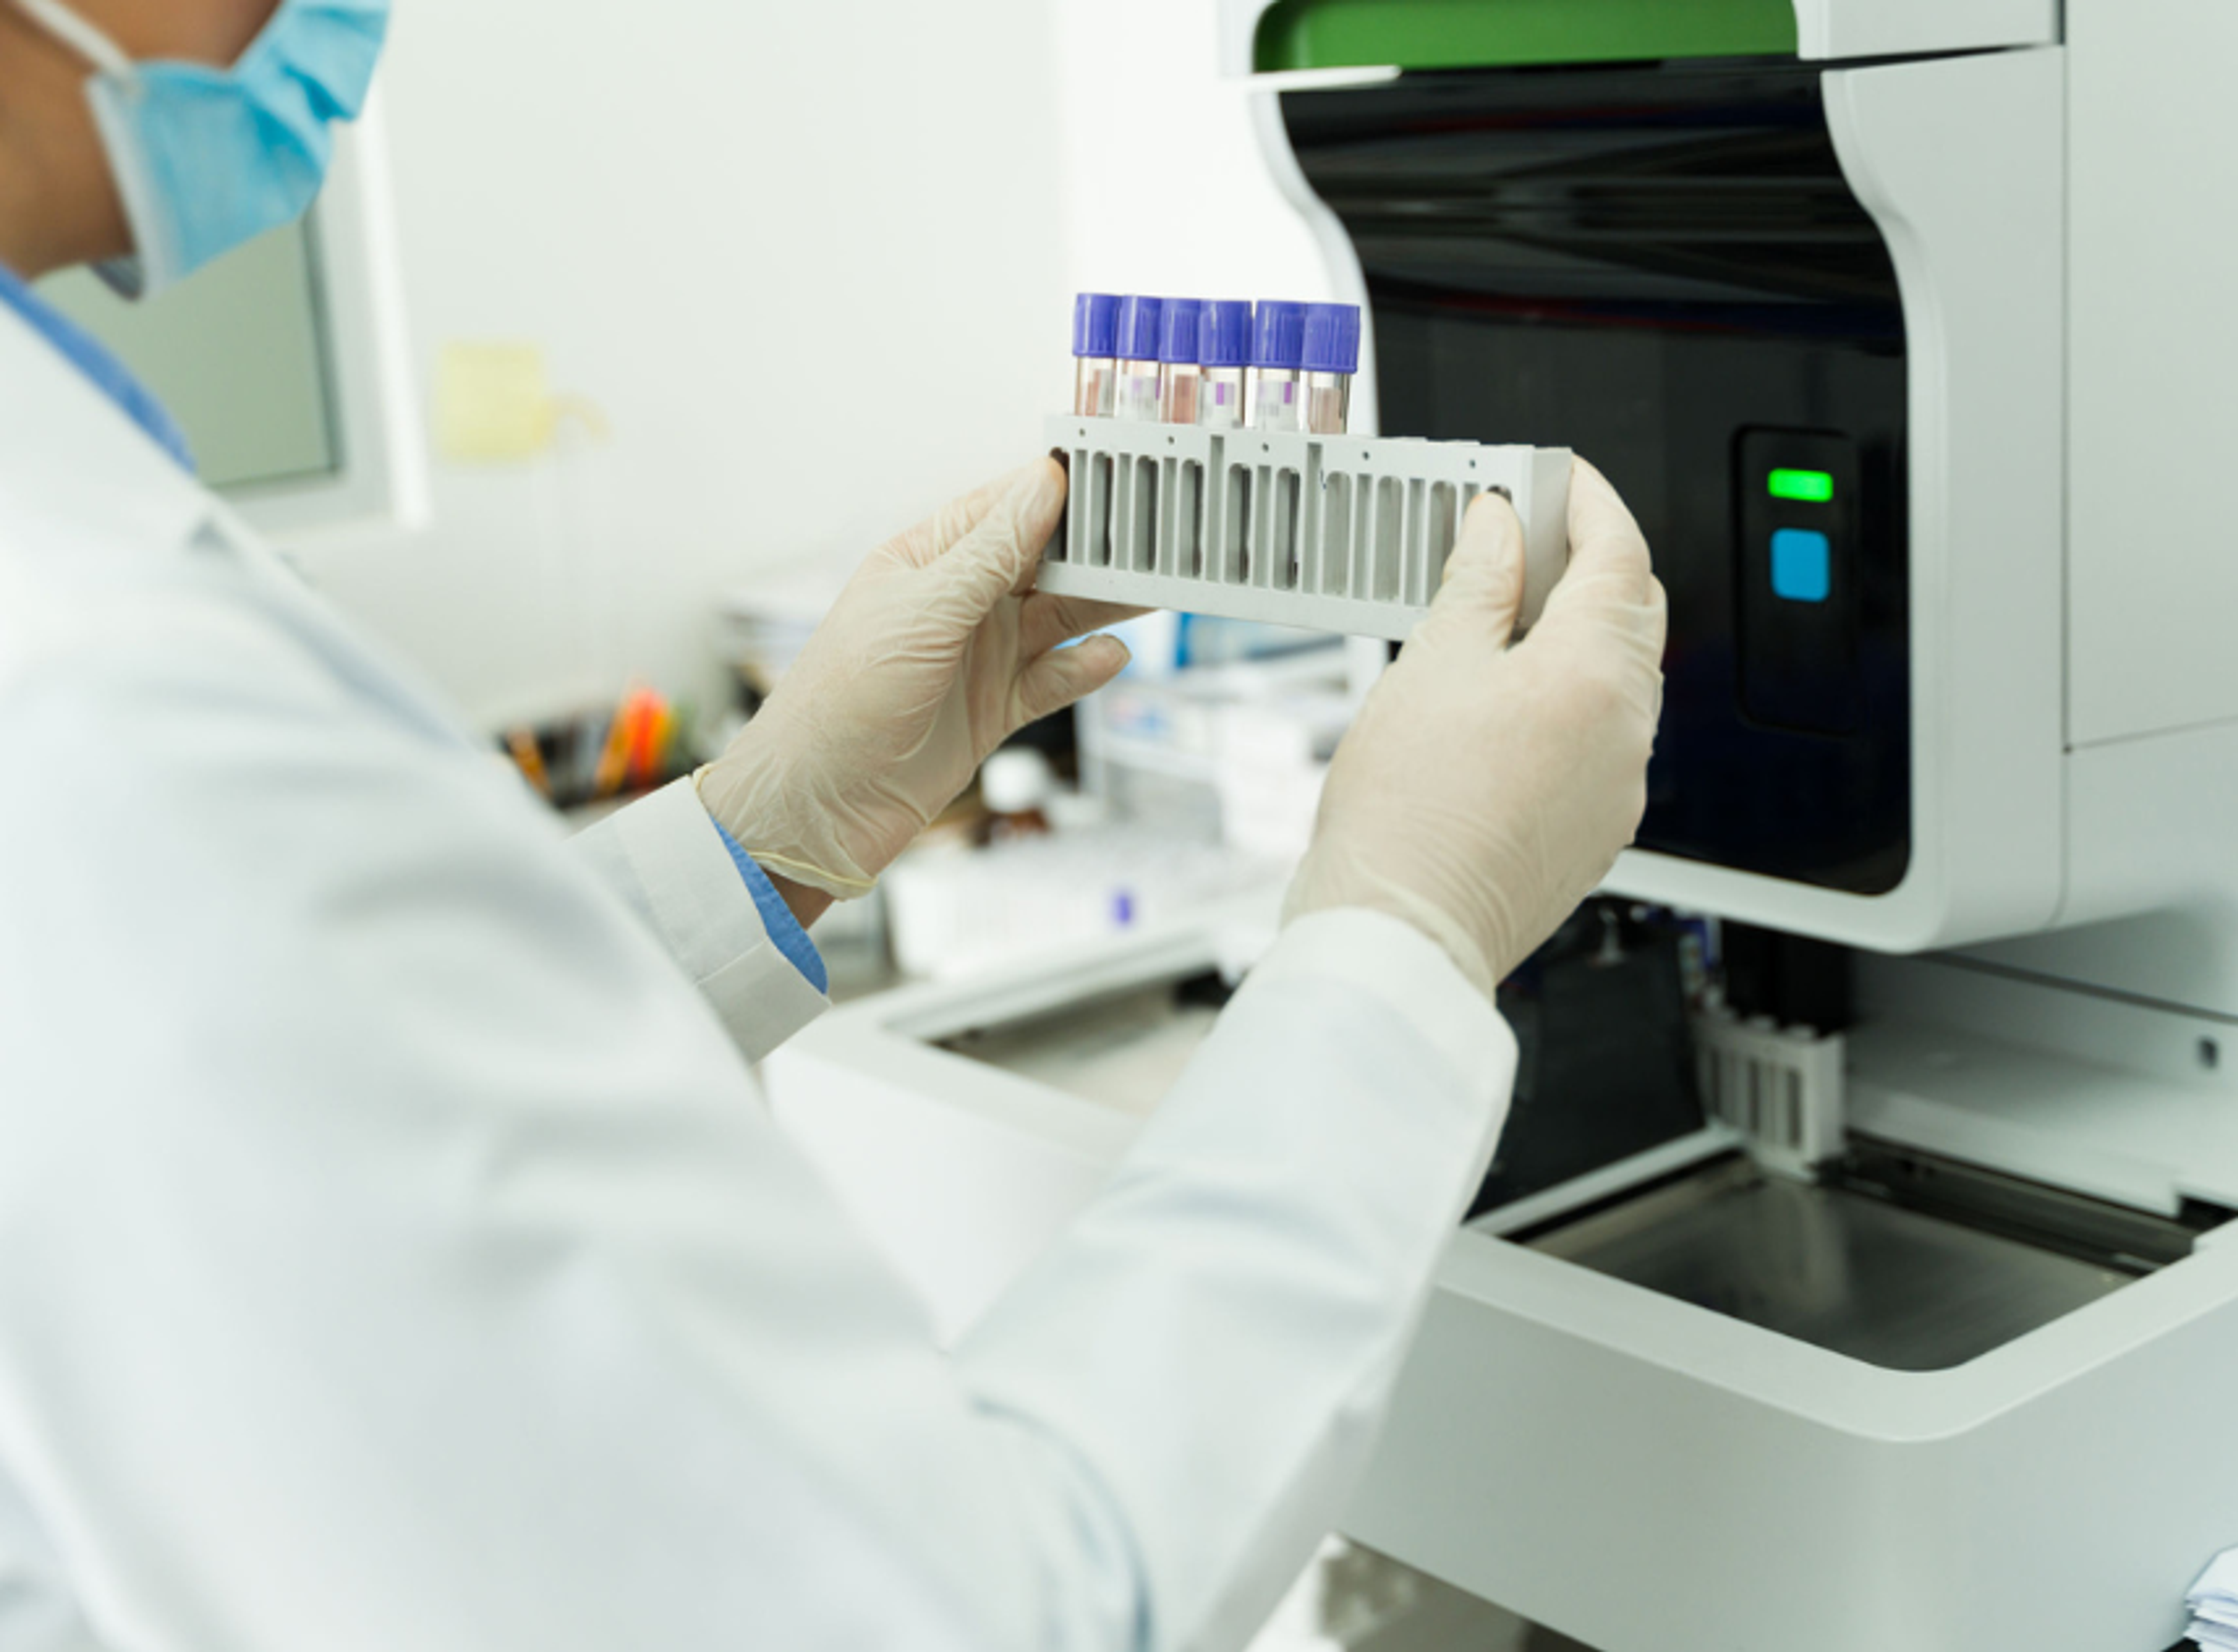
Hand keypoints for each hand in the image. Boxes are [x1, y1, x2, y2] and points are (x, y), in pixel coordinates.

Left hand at [698, 460, 1136, 898]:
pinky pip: (1053, 680)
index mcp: (927, 560)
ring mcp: (978, 656)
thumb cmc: (840, 702)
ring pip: (1059, 617)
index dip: (1062, 491)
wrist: (818, 807)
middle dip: (1097, 550)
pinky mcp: (993, 709)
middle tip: (1156, 538)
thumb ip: (990, 553)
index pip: (1007, 508)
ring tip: (1154, 588)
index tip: (1120, 475)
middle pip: (1044, 561)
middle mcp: (957, 603)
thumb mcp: (922, 612)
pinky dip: (1084, 669)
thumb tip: (1043, 486)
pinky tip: (1112, 655)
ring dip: (1105, 604)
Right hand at [1283, 459, 1666, 999]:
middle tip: (1520, 538)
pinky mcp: (1596, 829)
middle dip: (1587, 564)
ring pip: (1618, 677)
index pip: (1620, 553)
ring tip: (1495, 619)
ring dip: (1573, 633)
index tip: (1554, 479)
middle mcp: (1625, 730)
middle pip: (1632, 612)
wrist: (1400, 933)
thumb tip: (1500, 526)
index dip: (1588, 502)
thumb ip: (1477, 584)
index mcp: (1594, 674)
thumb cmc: (1406, 817)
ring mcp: (1618, 785)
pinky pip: (1599, 738)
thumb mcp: (1431, 666)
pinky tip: (1503, 700)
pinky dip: (1565, 698)